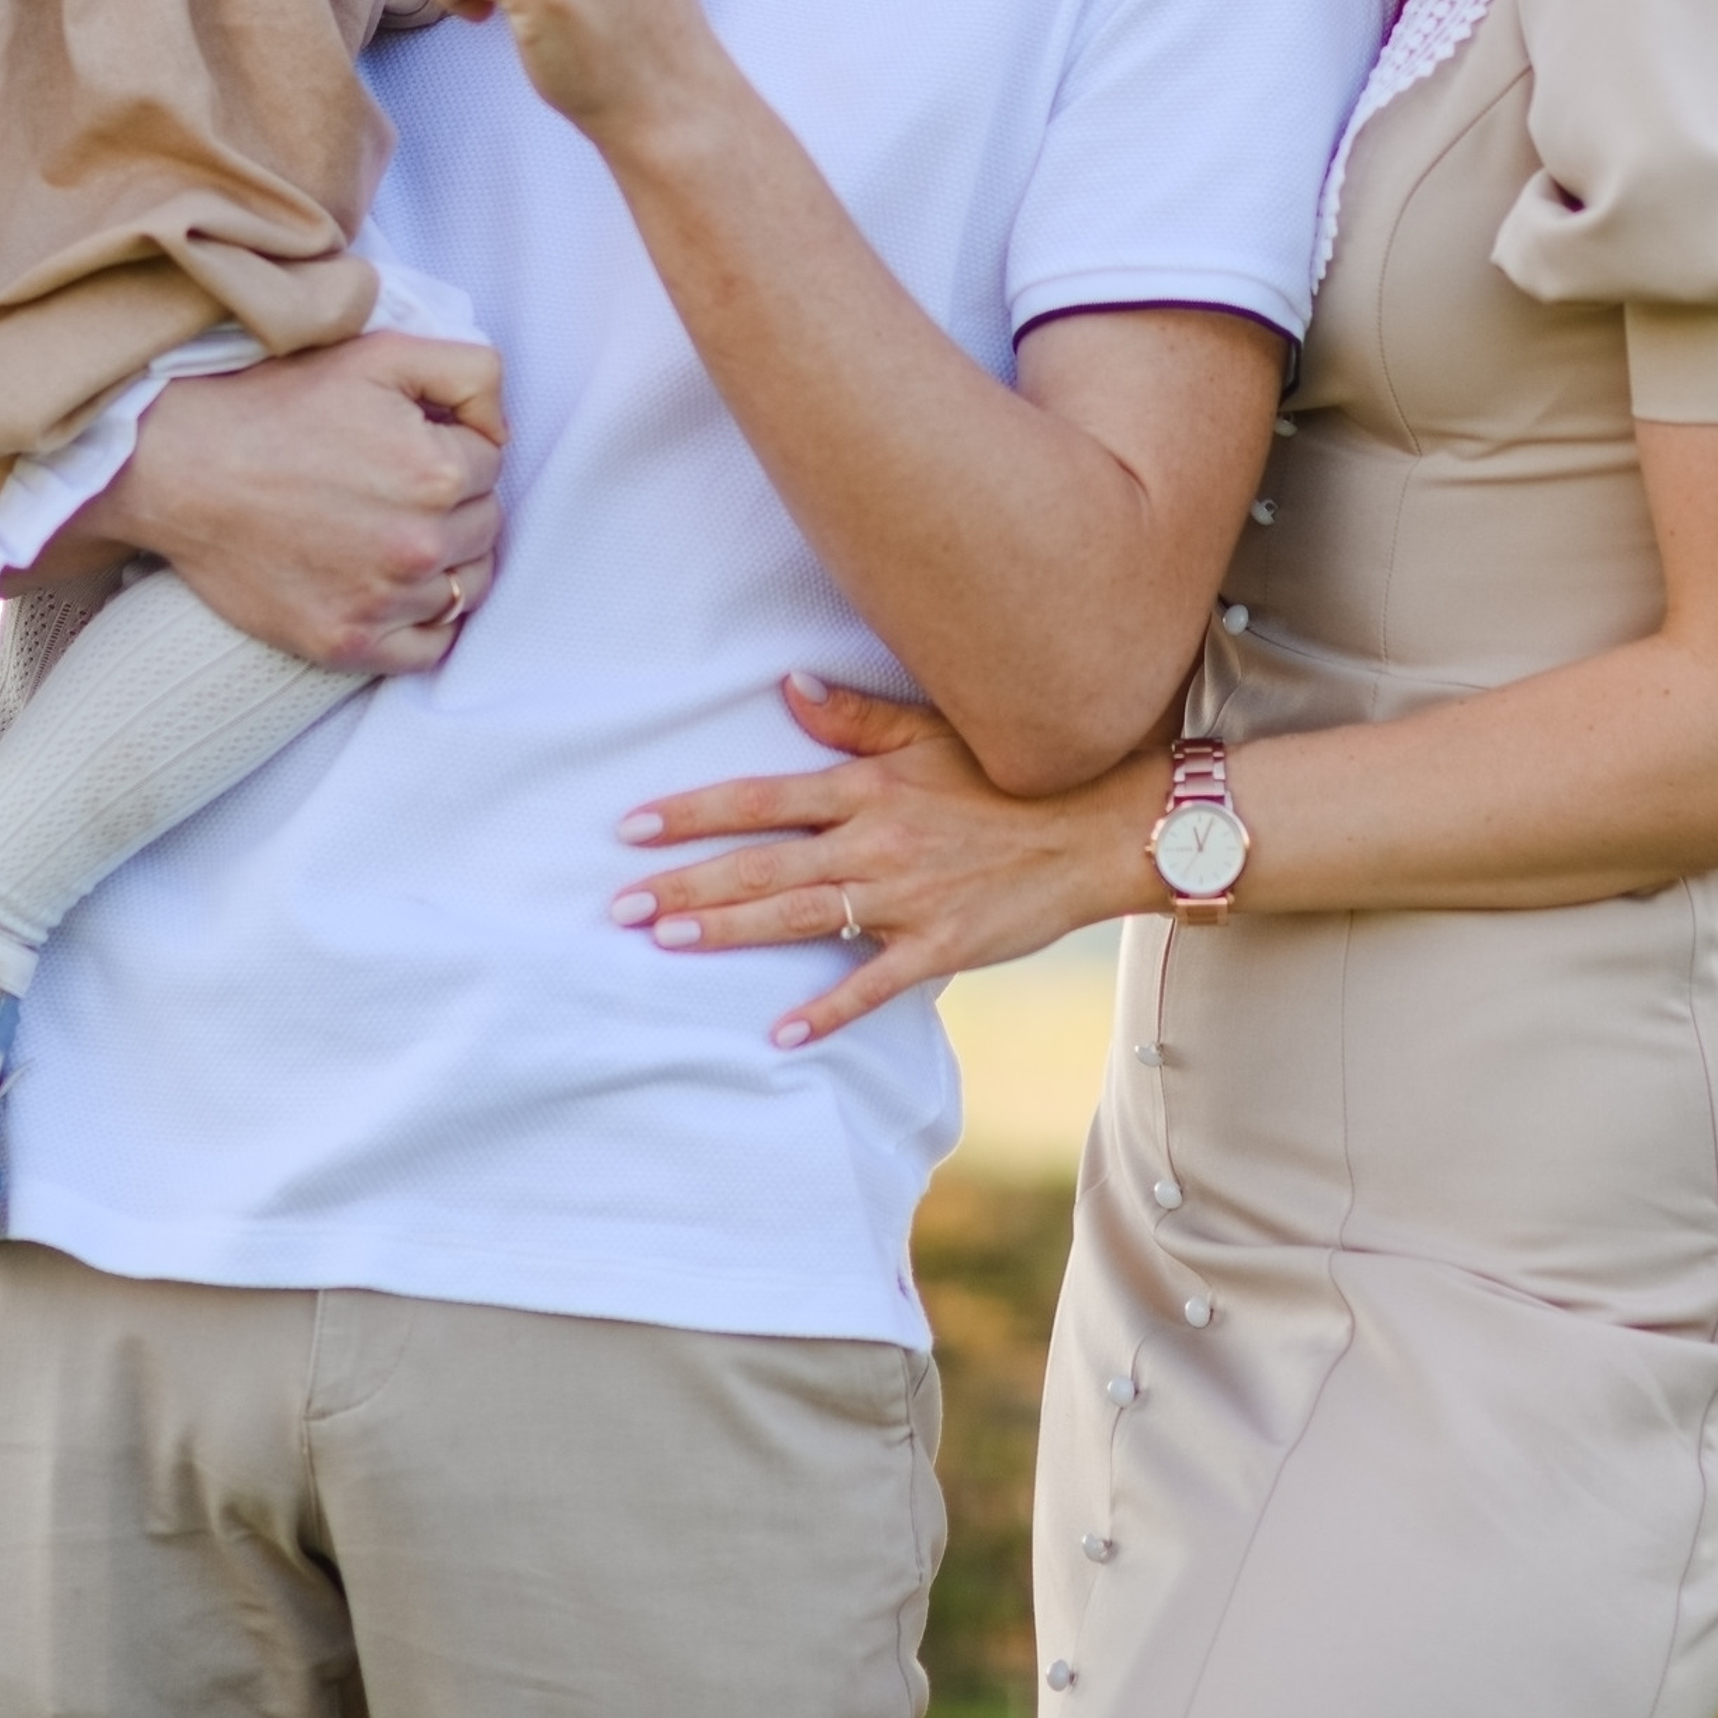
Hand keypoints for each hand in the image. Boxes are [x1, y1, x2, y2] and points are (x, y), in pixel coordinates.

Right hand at [24, 329, 506, 674]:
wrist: (181, 467)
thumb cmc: (277, 405)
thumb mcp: (382, 354)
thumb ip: (471, 372)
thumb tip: (502, 429)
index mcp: (436, 472)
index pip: (493, 465)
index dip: (456, 447)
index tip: (411, 442)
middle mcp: (417, 545)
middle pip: (486, 528)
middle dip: (457, 502)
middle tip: (399, 485)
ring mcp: (381, 601)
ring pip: (466, 589)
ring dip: (449, 561)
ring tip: (397, 532)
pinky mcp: (345, 642)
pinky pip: (428, 649)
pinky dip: (425, 623)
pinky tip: (399, 589)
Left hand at [607, 672, 1165, 1046]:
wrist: (1097, 823)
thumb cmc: (1012, 769)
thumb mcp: (934, 727)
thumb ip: (857, 716)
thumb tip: (786, 687)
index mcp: (868, 786)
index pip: (761, 800)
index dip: (693, 813)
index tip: (632, 826)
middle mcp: (876, 840)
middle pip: (762, 866)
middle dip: (686, 884)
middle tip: (619, 906)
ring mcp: (906, 897)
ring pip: (800, 917)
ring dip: (730, 932)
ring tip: (667, 941)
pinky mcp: (941, 946)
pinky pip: (873, 984)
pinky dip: (826, 1009)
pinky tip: (778, 1031)